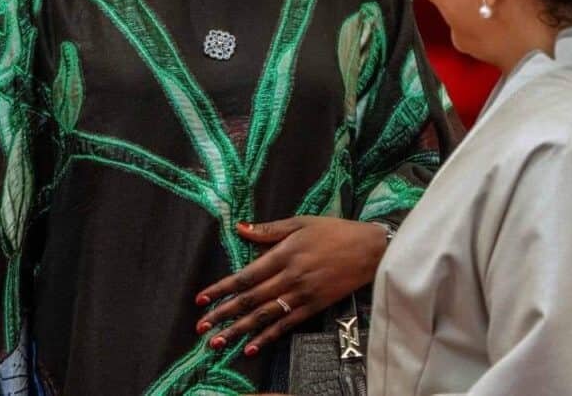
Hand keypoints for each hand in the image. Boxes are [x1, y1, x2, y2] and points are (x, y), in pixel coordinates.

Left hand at [194, 217, 386, 356]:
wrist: (369, 249)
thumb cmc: (333, 231)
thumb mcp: (300, 223)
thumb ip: (269, 230)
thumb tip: (239, 228)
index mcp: (283, 254)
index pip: (246, 276)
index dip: (222, 288)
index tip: (202, 299)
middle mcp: (290, 277)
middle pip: (250, 299)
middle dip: (224, 314)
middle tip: (202, 327)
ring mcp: (302, 294)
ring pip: (264, 315)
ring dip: (239, 330)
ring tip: (218, 342)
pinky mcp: (314, 306)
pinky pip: (287, 325)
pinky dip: (268, 337)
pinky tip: (251, 348)